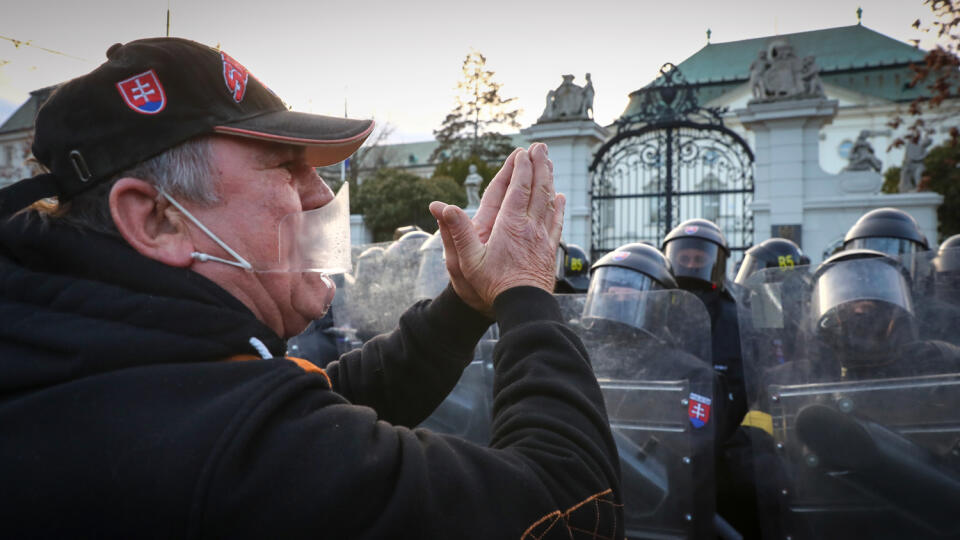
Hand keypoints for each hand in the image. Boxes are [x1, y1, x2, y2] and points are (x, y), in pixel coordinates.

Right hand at [429, 143, 564, 314]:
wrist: (521, 306)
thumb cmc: (492, 285)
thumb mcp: (466, 261)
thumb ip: (457, 232)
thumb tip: (441, 206)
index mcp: (509, 225)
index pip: (517, 189)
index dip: (521, 169)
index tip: (522, 152)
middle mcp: (529, 227)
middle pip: (537, 189)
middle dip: (539, 166)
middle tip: (540, 147)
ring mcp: (542, 237)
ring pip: (549, 201)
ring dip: (549, 180)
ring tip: (550, 163)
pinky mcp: (550, 250)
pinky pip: (556, 222)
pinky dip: (559, 207)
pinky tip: (560, 197)